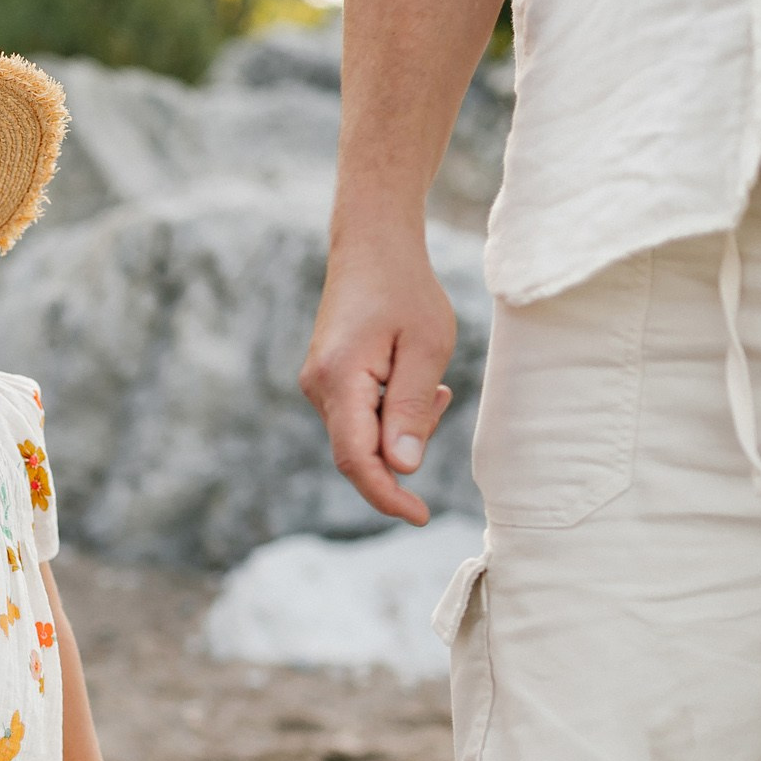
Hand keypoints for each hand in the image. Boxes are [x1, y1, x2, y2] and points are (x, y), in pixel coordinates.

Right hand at [298, 221, 457, 525]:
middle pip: (360, 450)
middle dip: (404, 448)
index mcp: (339, 380)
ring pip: (361, 434)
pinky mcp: (327, 379)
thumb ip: (413, 408)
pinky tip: (413, 377)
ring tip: (433, 381)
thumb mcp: (427, 346)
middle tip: (442, 397)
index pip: (356, 458)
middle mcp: (318, 387)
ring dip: (401, 425)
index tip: (419, 516)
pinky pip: (359, 415)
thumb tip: (402, 467)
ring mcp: (318, 383)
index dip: (386, 495)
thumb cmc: (404, 288)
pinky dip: (391, 411)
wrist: (371, 244)